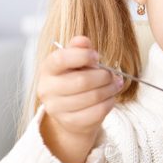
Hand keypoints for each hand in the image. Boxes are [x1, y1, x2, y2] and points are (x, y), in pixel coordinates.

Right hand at [37, 35, 122, 162]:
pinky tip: (110, 98)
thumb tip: (83, 40)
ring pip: (93, 97)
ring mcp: (57, 108)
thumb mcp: (75, 62)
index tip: (96, 56)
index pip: (60, 59)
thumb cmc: (75, 80)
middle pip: (82, 81)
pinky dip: (109, 103)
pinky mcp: (70, 122)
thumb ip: (79, 49)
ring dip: (110, 89)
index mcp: (48, 69)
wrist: (70, 111)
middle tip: (113, 75)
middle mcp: (47, 89)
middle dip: (103, 76)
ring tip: (115, 85)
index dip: (82, 56)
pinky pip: (97, 111)